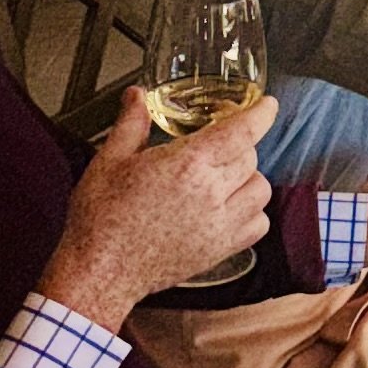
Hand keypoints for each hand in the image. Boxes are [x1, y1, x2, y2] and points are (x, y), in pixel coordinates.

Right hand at [39, 89, 276, 327]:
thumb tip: (137, 96)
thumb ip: (131, 123)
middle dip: (239, 145)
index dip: (260, 114)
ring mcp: (220, 224)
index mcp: (187, 164)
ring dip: (248, 177)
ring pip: (261, 189)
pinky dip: (253, 212)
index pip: (241, 131)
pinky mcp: (221, 250)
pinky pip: (259, 224)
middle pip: (251, 157)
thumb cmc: (101, 218)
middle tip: (219, 144)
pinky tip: (230, 207)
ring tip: (224, 177)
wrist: (100, 270)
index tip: (267, 105)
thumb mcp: (110, 160)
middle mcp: (211, 193)